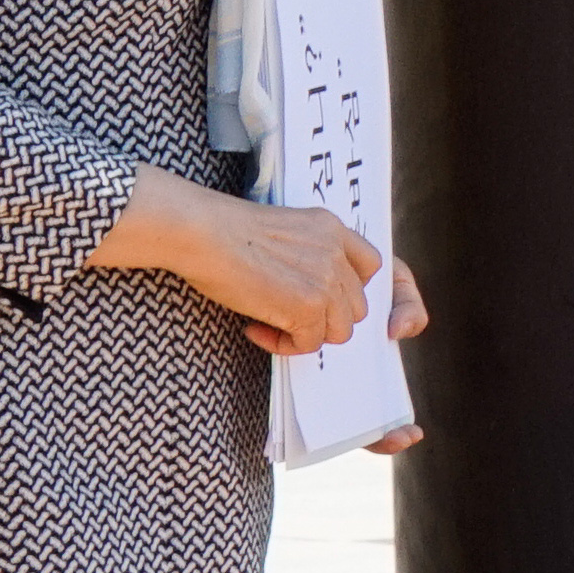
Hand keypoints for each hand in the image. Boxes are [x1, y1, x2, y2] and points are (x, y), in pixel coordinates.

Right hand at [98, 171, 399, 356]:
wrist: (203, 232)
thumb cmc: (223, 232)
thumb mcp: (281, 230)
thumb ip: (307, 253)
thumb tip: (308, 291)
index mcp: (332, 228)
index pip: (370, 266)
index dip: (347, 290)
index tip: (315, 297)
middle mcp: (337, 252)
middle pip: (355, 306)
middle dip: (323, 318)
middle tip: (282, 317)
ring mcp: (327, 280)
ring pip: (338, 329)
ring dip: (306, 334)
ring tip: (267, 324)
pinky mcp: (308, 306)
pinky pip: (309, 343)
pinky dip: (284, 344)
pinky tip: (253, 328)